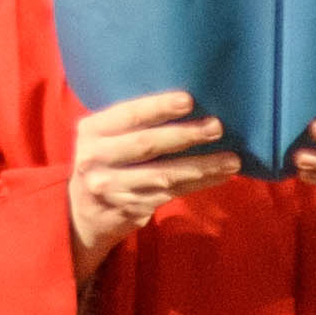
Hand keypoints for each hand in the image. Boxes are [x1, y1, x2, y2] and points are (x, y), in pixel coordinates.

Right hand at [66, 88, 236, 271]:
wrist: (84, 214)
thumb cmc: (105, 161)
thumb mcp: (104, 136)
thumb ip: (132, 123)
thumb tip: (188, 102)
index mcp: (92, 131)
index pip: (128, 115)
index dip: (159, 107)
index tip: (189, 100)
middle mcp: (96, 159)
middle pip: (147, 145)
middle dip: (185, 135)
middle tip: (216, 127)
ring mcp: (112, 188)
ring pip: (164, 175)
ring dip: (202, 166)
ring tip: (232, 160)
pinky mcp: (131, 209)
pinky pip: (172, 194)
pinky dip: (200, 184)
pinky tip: (220, 176)